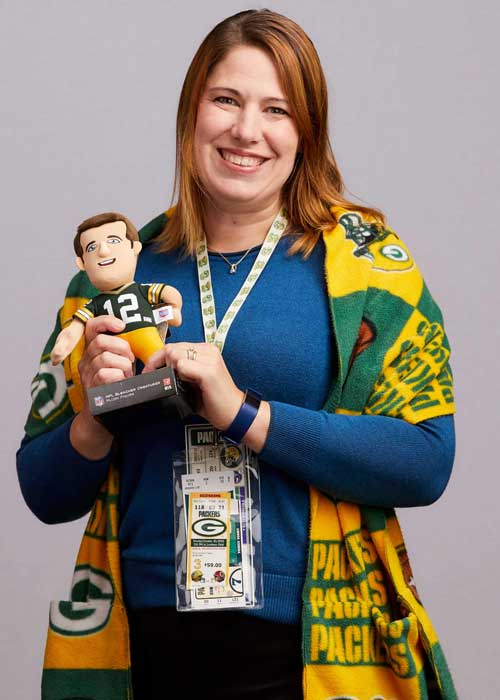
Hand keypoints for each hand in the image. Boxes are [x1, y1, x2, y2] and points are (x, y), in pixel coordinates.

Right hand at [70, 315, 134, 458]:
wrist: (103, 417)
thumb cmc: (117, 387)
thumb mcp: (120, 365)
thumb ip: (125, 351)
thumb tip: (143, 337)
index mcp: (92, 351)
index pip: (92, 326)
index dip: (106, 321)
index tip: (122, 326)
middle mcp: (85, 360)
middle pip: (101, 341)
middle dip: (122, 348)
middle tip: (131, 360)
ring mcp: (86, 374)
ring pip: (105, 358)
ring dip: (123, 366)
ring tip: (128, 375)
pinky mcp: (90, 388)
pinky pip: (106, 374)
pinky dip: (119, 377)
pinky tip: (123, 383)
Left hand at [143, 342, 243, 430]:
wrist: (233, 413)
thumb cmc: (213, 399)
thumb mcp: (194, 379)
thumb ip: (180, 369)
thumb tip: (157, 368)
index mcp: (205, 350)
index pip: (173, 346)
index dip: (157, 358)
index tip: (150, 371)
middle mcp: (208, 350)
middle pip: (171, 348)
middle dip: (159, 364)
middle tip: (158, 379)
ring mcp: (210, 359)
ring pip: (175, 355)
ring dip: (171, 370)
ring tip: (180, 383)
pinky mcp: (209, 371)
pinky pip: (182, 366)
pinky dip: (180, 376)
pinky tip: (189, 385)